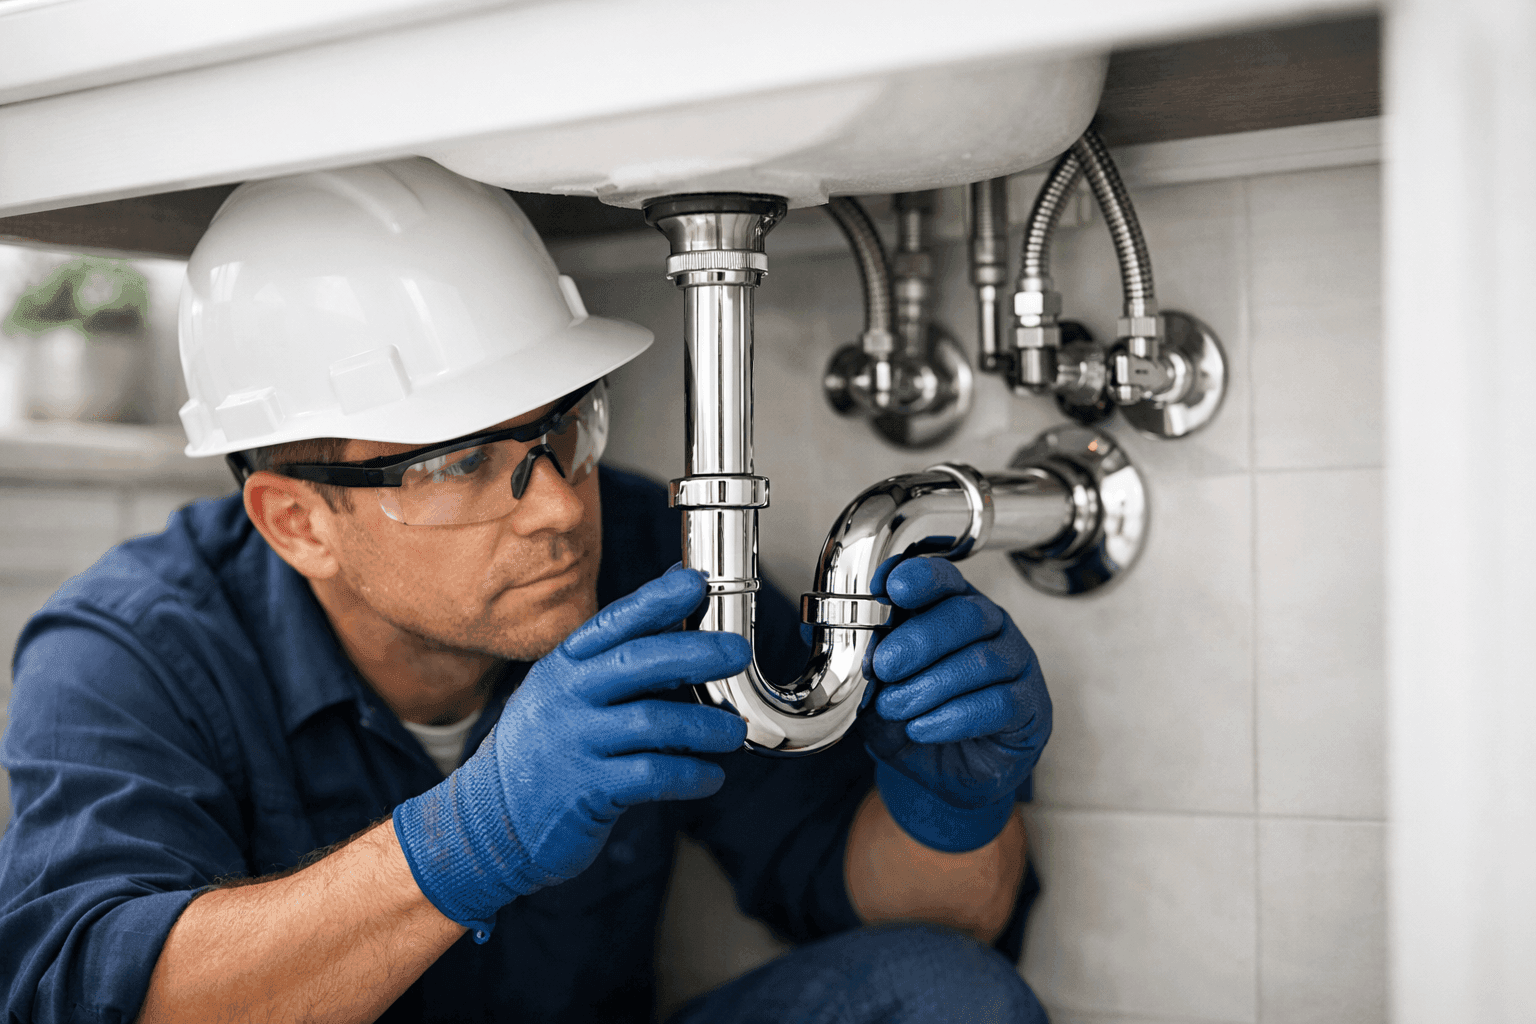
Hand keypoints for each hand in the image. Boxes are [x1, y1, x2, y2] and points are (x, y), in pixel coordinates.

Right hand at [393, 570, 749, 940]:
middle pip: (636, 662)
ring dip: (703, 725)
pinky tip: (710, 776)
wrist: (491, 819)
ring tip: (734, 732)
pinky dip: (689, 775)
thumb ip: (624, 644)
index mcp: (565, 665)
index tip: (695, 583)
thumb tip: (679, 582)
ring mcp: (573, 743)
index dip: (656, 599)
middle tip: (738, 653)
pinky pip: (650, 776)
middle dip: (695, 653)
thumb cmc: (547, 742)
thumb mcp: (569, 687)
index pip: (614, 622)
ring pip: (651, 722)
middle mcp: (566, 697)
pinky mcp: (585, 791)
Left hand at [859, 557, 1050, 852]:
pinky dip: (953, 717)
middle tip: (883, 666)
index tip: (885, 587)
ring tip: (894, 708)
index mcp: (951, 607)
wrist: (951, 773)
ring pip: (982, 661)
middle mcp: (990, 627)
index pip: (943, 578)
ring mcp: (1017, 664)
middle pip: (966, 614)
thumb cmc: (919, 718)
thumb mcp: (880, 693)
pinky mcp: (1030, 706)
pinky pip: (999, 703)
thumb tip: (843, 647)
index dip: (917, 577)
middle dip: (918, 639)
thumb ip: (867, 669)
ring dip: (930, 686)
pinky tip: (922, 729)